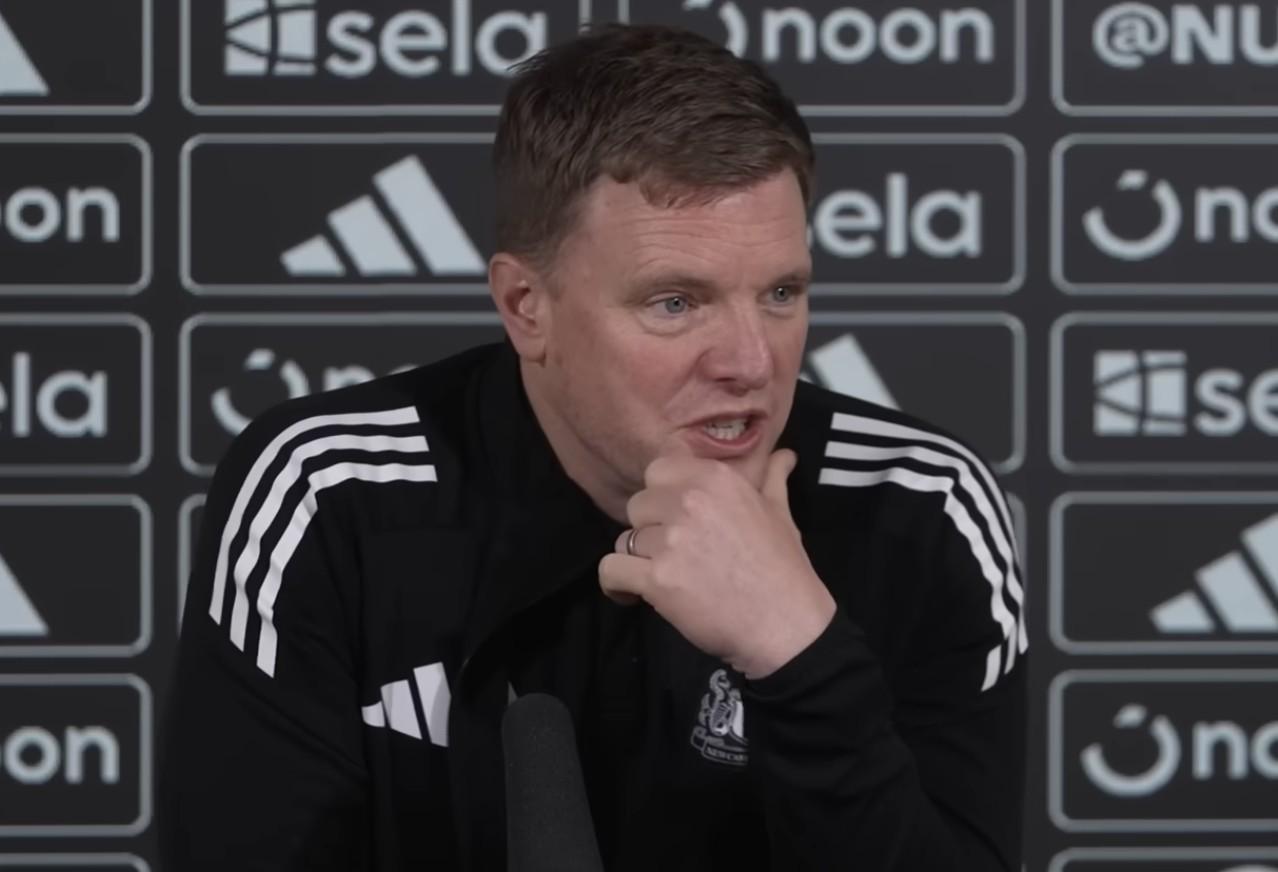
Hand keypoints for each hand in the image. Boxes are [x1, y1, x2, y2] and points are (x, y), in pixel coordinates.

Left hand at [598, 446, 835, 679]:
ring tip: (665, 578)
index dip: (663, 496)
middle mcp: (689, 501)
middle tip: (676, 554)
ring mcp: (671, 540)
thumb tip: (786, 455)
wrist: (786, 625)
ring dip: (639, 560)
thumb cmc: (784, 569)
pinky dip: (616, 585)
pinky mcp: (657, 578)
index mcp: (715, 478)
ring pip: (625, 539)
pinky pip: (610, 570)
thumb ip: (773, 479)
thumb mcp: (780, 514)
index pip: (658, 470)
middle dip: (651, 529)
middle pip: (638, 505)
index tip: (677, 518)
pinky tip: (634, 594)